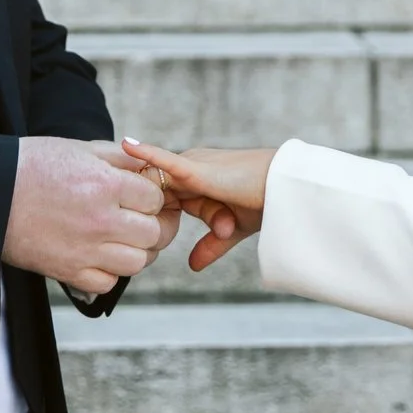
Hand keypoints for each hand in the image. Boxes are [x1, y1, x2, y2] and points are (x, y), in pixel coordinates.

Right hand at [2, 136, 169, 294]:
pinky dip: (110, 272)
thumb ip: (120, 157)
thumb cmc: (32, 165)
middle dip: (153, 225)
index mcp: (105, 185)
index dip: (153, 196)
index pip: (155, 198)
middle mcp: (100, 221)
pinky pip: (108, 283)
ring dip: (137, 250)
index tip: (142, 196)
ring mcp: (85, 250)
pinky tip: (101, 255)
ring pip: (137, 262)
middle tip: (144, 219)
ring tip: (126, 238)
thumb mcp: (79, 149)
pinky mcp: (68, 272)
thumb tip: (148, 165)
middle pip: (153, 234)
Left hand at [121, 138, 275, 271]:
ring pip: (159, 183)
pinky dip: (146, 154)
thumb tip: (192, 266)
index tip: (133, 234)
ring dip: (158, 205)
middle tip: (144, 225)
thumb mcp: (230, 228)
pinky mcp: (197, 169)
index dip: (146, 214)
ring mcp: (192, 166)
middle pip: (153, 191)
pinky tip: (127, 146)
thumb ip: (210, 244)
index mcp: (193, 182)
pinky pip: (166, 161)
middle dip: (145, 210)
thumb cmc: (264, 203)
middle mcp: (189, 168)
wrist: (286, 193)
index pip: (157, 196)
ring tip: (167, 214)